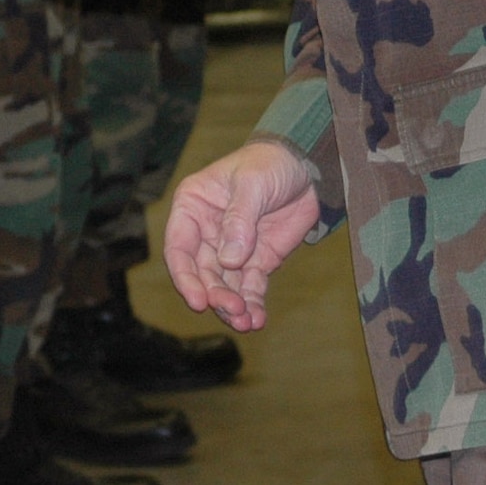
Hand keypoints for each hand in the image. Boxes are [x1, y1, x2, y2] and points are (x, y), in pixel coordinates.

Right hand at [163, 140, 318, 331]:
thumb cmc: (270, 163)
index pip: (179, 247)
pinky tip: (258, 319)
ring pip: (224, 286)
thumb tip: (228, 260)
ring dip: (232, 306)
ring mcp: (232, 250)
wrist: (307, 167)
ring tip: (247, 321)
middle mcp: (207, 232)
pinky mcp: (256, 262)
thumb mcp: (252, 183)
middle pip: (202, 273)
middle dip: (215, 295)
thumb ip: (239, 219)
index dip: (185, 277)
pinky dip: (252, 305)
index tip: (199, 301)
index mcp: (193, 206)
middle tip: (234, 309)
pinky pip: (249, 288)